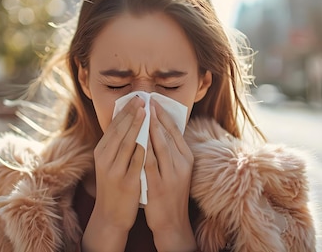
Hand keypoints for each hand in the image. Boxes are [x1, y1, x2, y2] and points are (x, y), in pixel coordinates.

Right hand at [82, 96, 145, 251]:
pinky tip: (151, 137)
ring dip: (137, 125)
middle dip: (131, 113)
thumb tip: (128, 123)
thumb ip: (117, 146)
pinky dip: (143, 147)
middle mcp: (105, 159)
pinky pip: (136, 161)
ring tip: (146, 111)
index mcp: (101, 152)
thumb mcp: (110, 164)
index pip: (113, 127)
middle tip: (142, 99)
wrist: (109, 216)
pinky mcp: (126, 182)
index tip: (136, 99)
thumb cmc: (114, 187)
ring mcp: (114, 171)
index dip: (125, 112)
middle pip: (119, 131)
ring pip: (126, 143)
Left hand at [144, 99, 196, 250]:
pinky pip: (149, 163)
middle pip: (168, 135)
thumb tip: (160, 127)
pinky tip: (135, 138)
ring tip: (140, 113)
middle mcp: (182, 164)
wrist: (172, 221)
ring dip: (149, 128)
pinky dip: (143, 149)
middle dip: (155, 116)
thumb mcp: (176, 169)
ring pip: (160, 146)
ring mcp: (171, 175)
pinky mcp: (159, 185)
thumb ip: (170, 150)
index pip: (175, 131)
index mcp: (186, 158)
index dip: (163, 115)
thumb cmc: (171, 191)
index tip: (153, 101)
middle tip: (145, 100)